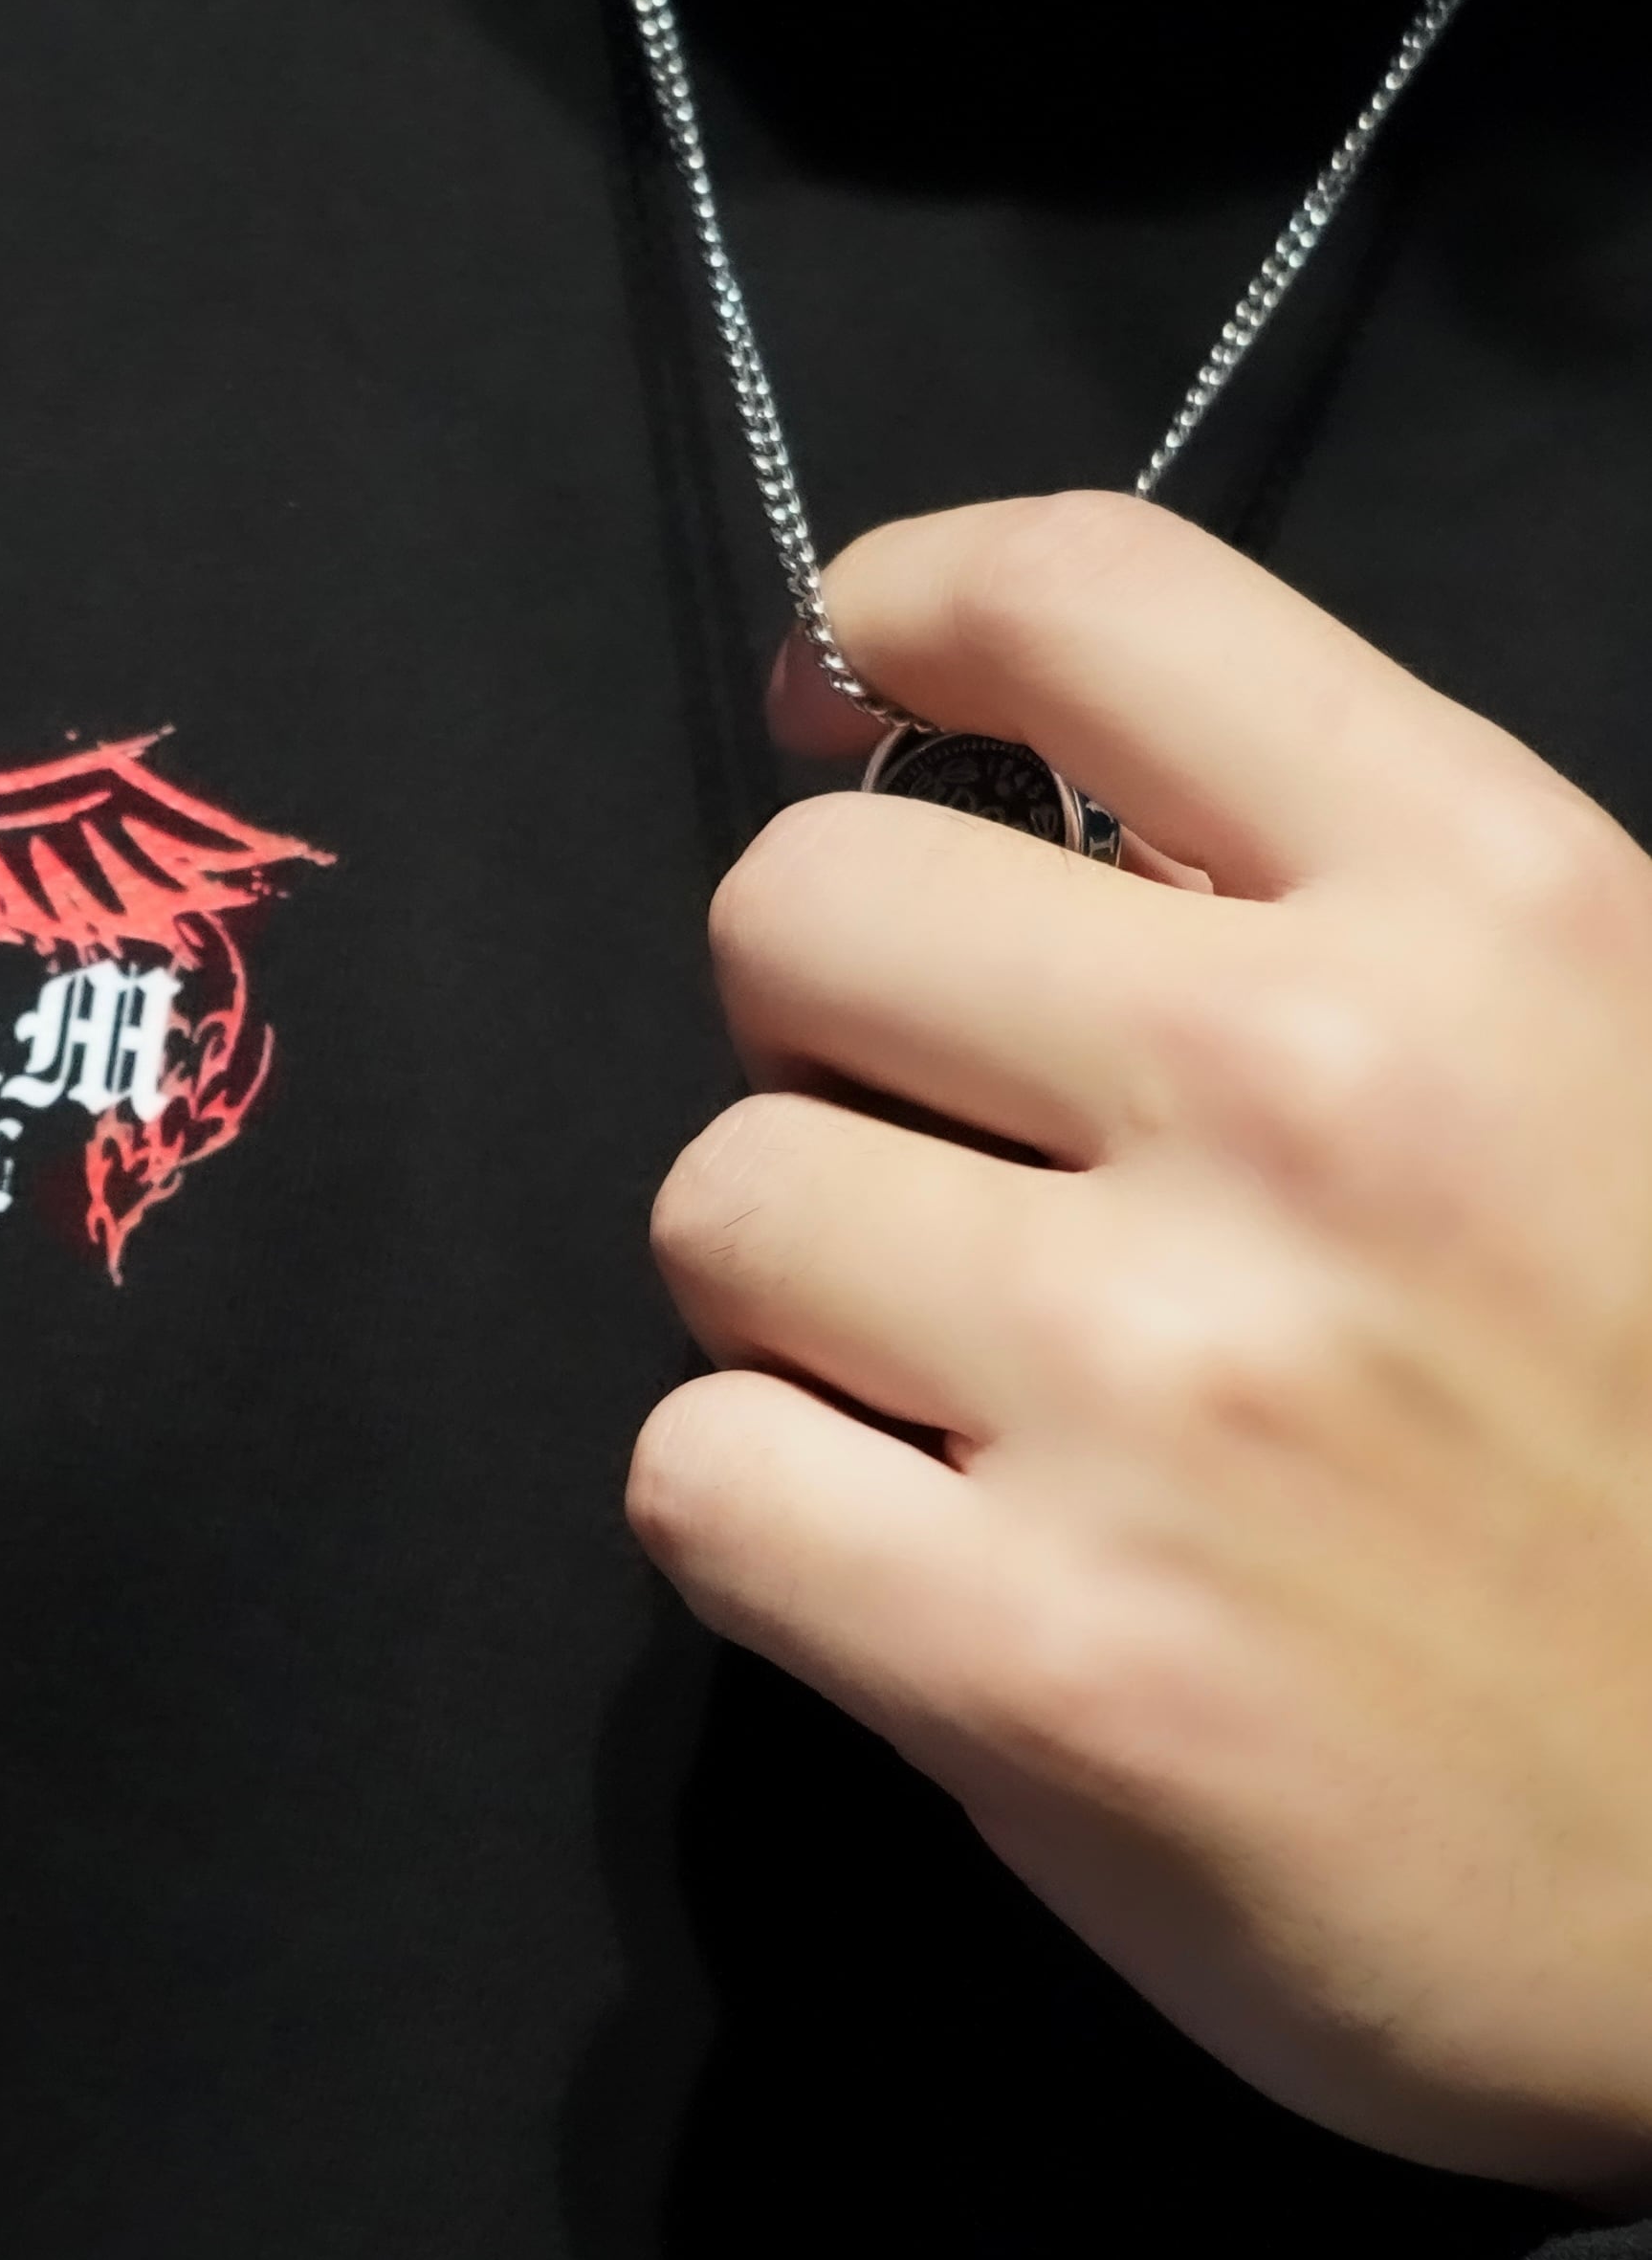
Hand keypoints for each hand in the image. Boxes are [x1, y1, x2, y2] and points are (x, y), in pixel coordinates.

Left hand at [628, 492, 1651, 2204]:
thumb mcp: (1623, 1087)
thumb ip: (1355, 918)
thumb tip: (1012, 791)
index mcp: (1498, 918)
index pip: (1093, 600)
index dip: (909, 615)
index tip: (863, 692)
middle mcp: (1315, 1100)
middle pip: (800, 910)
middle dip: (826, 1025)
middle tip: (941, 1145)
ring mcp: (1162, 1387)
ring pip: (722, 1202)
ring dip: (800, 1295)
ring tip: (967, 1391)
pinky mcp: (1043, 1659)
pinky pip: (699, 1476)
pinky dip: (772, 1521)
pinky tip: (925, 1561)